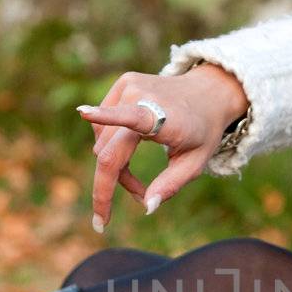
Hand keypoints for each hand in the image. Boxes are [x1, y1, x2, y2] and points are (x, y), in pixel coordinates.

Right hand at [77, 64, 247, 231]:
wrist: (208, 94)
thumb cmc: (202, 133)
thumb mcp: (195, 164)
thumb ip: (171, 185)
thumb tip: (147, 207)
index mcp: (166, 117)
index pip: (133, 118)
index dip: (106, 118)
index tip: (84, 113)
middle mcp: (142, 96)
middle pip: (108, 151)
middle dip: (114, 183)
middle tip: (139, 198)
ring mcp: (129, 86)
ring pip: (101, 143)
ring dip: (114, 166)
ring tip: (137, 178)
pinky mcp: (122, 84)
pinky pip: (103, 127)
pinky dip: (112, 146)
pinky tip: (129, 149)